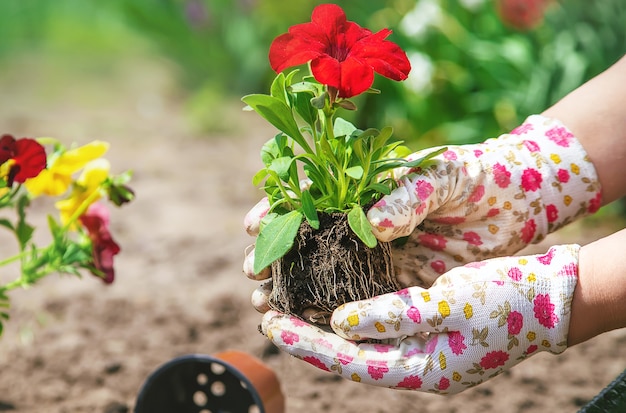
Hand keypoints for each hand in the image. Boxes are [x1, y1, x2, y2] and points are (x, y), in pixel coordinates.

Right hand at [244, 115, 598, 309]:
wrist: (522, 201)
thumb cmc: (478, 174)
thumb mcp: (442, 174)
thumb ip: (406, 195)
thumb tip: (370, 226)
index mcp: (366, 187)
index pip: (309, 195)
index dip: (277, 209)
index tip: (253, 225)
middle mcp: (366, 220)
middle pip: (308, 237)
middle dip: (275, 253)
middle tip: (253, 272)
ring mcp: (381, 252)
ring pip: (327, 271)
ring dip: (293, 286)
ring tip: (265, 302)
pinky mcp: (401, 280)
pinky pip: (361, 296)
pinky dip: (332, 308)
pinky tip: (307, 320)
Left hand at [261, 244, 579, 393]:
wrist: (550, 296)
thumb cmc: (505, 298)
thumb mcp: (449, 305)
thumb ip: (394, 317)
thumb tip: (339, 323)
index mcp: (422, 368)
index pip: (350, 361)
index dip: (307, 345)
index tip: (270, 326)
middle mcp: (416, 363)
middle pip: (348, 354)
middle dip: (307, 337)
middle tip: (268, 316)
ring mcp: (421, 347)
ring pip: (360, 340)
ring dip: (324, 324)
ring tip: (289, 306)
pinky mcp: (425, 326)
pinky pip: (378, 323)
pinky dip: (351, 312)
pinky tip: (331, 297)